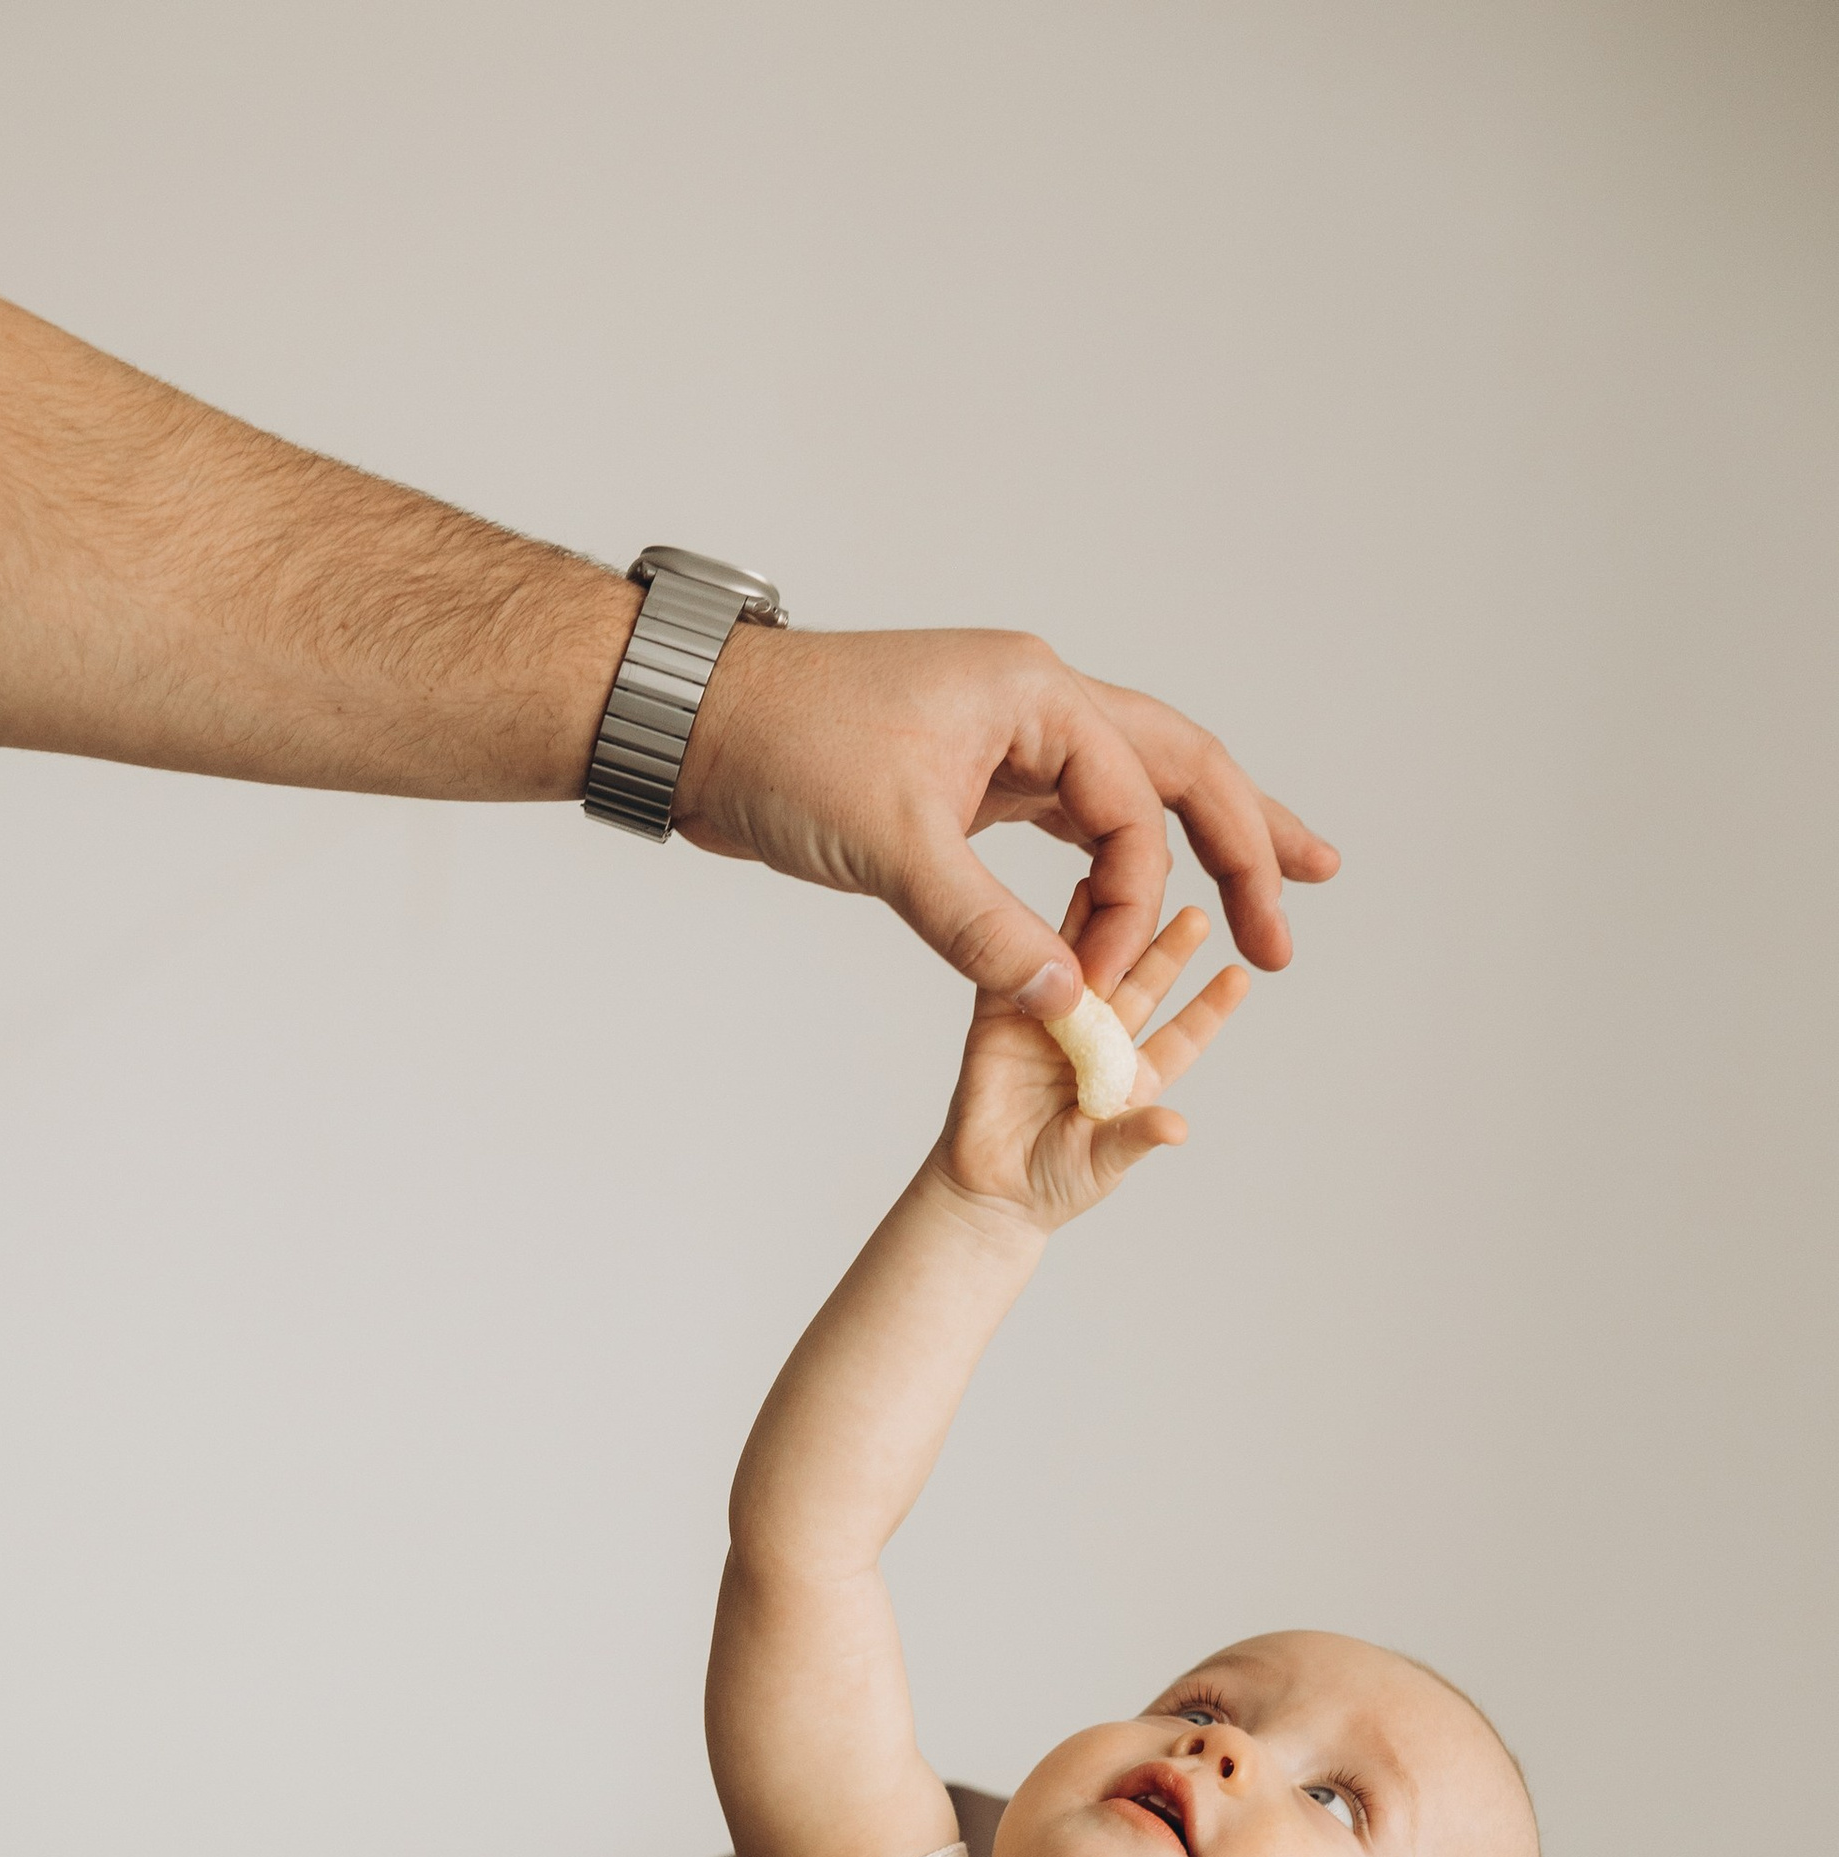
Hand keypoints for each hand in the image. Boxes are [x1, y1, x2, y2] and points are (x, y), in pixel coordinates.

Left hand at [676, 624, 1337, 1007]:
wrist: (696, 724)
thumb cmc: (784, 752)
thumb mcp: (893, 849)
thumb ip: (984, 932)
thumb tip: (1068, 1007)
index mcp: (1034, 696)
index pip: (1131, 807)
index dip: (1133, 906)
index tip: (1098, 986)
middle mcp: (1036, 704)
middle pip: (1175, 767)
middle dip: (1246, 835)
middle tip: (1313, 897)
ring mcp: (1008, 737)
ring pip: (1130, 791)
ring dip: (1195, 841)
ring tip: (1269, 887)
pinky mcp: (972, 778)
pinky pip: (1072, 819)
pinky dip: (1113, 859)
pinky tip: (1136, 897)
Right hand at [929, 902, 1246, 1236]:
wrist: (988, 1194)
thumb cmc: (1053, 1184)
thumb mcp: (1102, 1163)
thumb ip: (1134, 1137)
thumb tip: (1177, 1128)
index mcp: (1132, 1076)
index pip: (1180, 1037)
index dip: (1208, 1008)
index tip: (1240, 976)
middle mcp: (1100, 1042)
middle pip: (1141, 988)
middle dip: (1168, 952)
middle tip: (1197, 915)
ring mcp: (1054, 1025)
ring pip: (1088, 967)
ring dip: (1109, 927)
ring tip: (1133, 882)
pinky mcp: (1004, 1018)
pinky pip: (1023, 969)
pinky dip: (1040, 933)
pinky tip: (1065, 899)